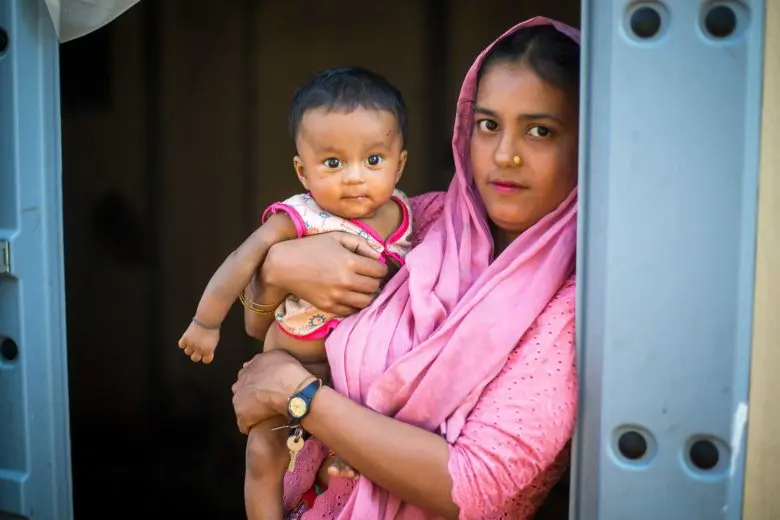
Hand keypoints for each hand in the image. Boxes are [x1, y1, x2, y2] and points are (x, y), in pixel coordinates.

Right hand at [178, 321, 217, 362]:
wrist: (207, 319)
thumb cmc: (212, 329)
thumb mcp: (214, 341)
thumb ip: (208, 348)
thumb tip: (201, 353)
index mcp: (208, 350)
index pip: (206, 360)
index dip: (206, 356)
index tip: (208, 351)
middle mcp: (199, 349)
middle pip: (195, 358)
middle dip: (196, 354)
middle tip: (198, 348)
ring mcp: (191, 344)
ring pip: (187, 352)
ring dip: (190, 348)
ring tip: (194, 340)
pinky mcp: (185, 338)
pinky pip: (181, 345)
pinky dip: (183, 343)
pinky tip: (188, 338)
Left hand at [231, 350, 310, 433]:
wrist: (289, 389)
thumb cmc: (288, 371)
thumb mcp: (278, 355)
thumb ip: (266, 359)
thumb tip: (263, 363)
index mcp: (247, 369)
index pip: (246, 378)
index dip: (257, 384)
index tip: (265, 388)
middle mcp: (239, 383)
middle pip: (242, 392)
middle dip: (250, 396)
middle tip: (265, 401)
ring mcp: (239, 400)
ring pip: (242, 407)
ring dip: (251, 410)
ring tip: (265, 414)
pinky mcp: (243, 415)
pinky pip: (245, 424)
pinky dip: (252, 425)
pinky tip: (263, 424)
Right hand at [261, 232, 387, 315]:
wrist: (283, 265)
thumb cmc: (311, 247)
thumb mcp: (336, 237)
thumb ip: (361, 244)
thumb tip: (379, 255)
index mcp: (349, 261)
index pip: (380, 270)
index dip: (380, 268)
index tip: (375, 266)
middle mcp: (345, 281)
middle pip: (375, 287)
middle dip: (376, 281)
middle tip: (369, 276)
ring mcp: (337, 296)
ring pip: (366, 302)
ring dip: (368, 294)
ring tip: (362, 287)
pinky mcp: (328, 307)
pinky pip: (351, 311)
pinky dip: (355, 305)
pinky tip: (350, 296)